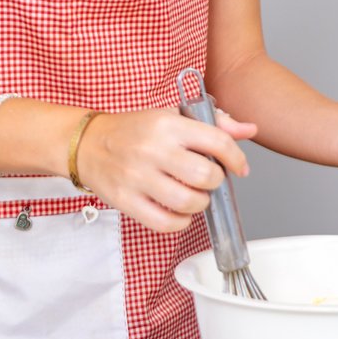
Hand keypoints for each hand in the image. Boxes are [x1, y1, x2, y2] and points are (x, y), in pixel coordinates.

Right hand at [73, 107, 256, 232]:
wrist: (87, 143)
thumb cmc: (136, 130)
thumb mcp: (174, 115)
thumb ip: (215, 123)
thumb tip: (250, 130)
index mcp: (168, 124)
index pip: (217, 141)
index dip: (236, 158)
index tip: (240, 167)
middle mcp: (153, 149)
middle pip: (205, 175)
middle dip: (216, 181)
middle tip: (208, 179)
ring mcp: (137, 177)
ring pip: (188, 202)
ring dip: (200, 203)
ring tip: (194, 195)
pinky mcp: (125, 200)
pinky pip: (165, 223)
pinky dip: (180, 222)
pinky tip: (180, 212)